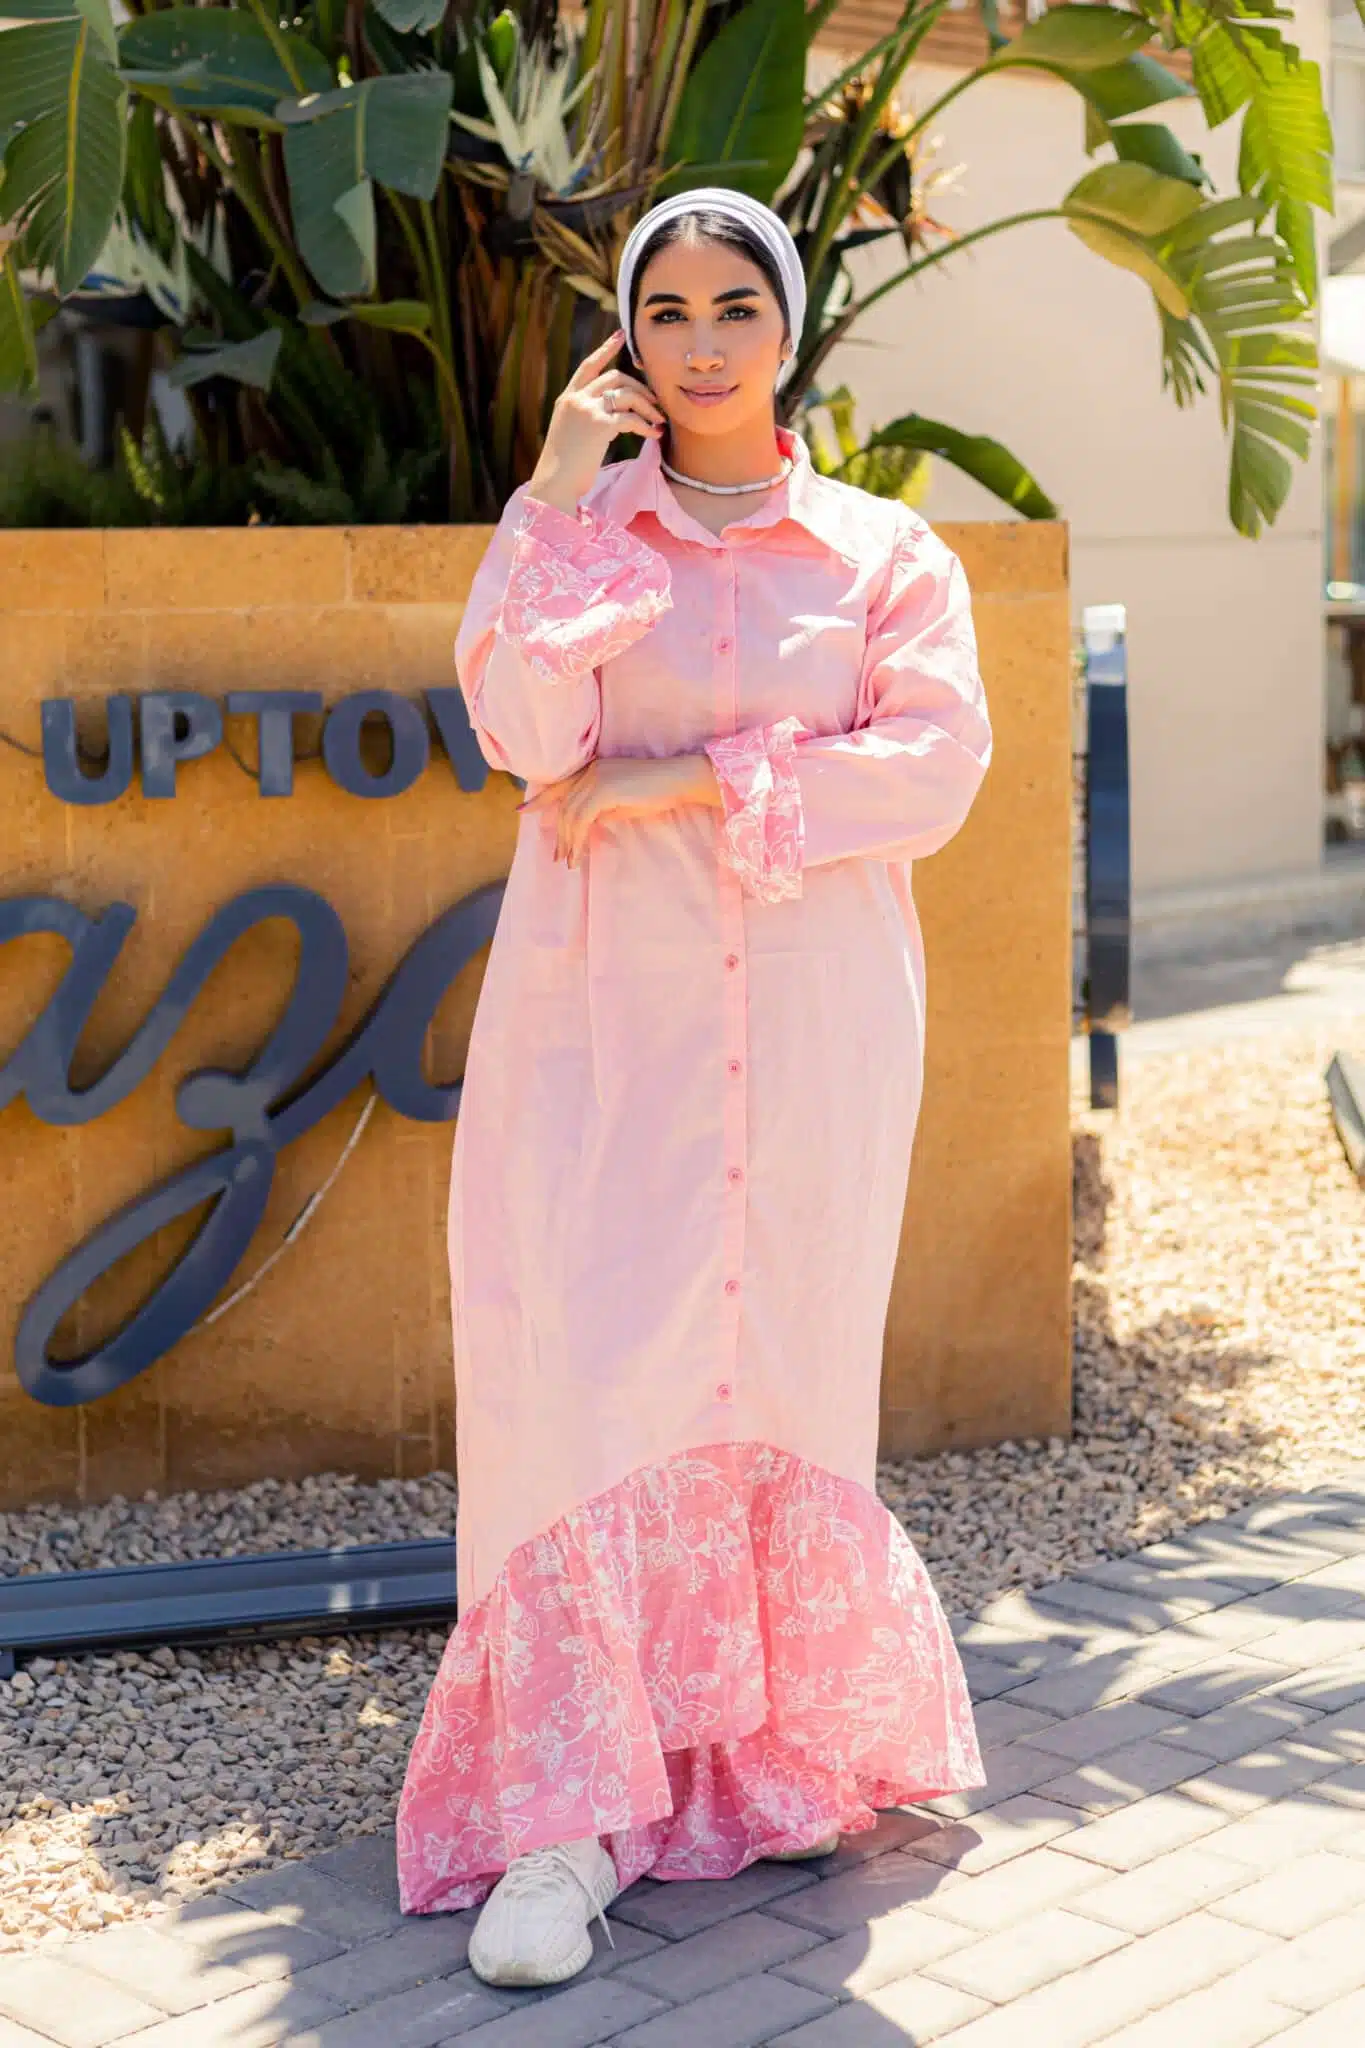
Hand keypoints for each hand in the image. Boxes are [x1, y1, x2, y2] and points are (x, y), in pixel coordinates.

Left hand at [520, 755, 719, 866]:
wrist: (678, 780)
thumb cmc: (657, 792)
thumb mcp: (622, 802)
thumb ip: (601, 809)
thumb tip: (586, 826)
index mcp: (593, 768)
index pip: (560, 784)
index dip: (540, 799)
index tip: (522, 811)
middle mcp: (590, 770)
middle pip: (564, 805)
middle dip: (559, 833)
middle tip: (558, 857)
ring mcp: (596, 777)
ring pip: (570, 814)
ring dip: (568, 841)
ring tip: (569, 862)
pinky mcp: (604, 790)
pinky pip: (581, 819)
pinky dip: (577, 839)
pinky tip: (579, 855)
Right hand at [524, 329, 665, 513]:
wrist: (554, 483)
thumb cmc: (564, 467)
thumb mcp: (570, 433)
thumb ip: (586, 417)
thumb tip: (614, 417)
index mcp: (567, 399)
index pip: (589, 366)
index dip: (606, 349)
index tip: (621, 336)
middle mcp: (576, 400)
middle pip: (615, 377)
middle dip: (639, 387)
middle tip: (654, 402)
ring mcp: (587, 410)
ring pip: (626, 394)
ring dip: (647, 406)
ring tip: (658, 420)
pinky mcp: (599, 425)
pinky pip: (631, 418)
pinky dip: (646, 425)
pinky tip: (654, 434)